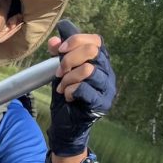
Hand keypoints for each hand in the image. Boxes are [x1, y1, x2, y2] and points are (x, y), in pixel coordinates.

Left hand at [46, 23, 115, 155]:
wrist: (65, 122)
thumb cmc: (67, 92)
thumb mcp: (60, 68)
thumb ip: (58, 52)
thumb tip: (54, 40)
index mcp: (100, 60)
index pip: (95, 40)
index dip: (74, 40)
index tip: (58, 50)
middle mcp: (108, 71)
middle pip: (92, 51)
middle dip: (68, 59)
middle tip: (59, 72)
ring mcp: (107, 88)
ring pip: (88, 70)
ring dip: (68, 78)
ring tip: (62, 87)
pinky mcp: (102, 103)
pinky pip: (84, 89)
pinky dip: (70, 91)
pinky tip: (68, 96)